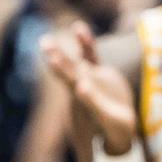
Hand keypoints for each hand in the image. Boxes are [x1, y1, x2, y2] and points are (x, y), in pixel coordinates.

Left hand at [42, 21, 135, 155]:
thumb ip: (94, 104)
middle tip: (45, 43)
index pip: (73, 86)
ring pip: (77, 62)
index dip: (63, 72)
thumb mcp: (109, 121)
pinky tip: (78, 28)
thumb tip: (81, 86)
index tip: (54, 61)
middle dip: (58, 58)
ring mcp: (90, 80)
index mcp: (83, 103)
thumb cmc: (113, 133)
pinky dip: (85, 43)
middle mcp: (82, 89)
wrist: (117, 132)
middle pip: (69, 72)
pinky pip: (90, 56)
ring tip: (53, 36)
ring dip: (65, 50)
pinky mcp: (99, 75)